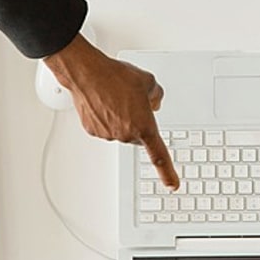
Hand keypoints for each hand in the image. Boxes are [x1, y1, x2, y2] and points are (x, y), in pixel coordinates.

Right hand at [45, 34, 178, 188]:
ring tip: (115, 96)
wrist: (87, 74)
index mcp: (144, 126)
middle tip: (131, 101)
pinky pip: (106, 128)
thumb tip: (153, 103)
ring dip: (122, 118)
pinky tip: (104, 101)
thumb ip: (156, 96)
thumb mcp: (148, 82)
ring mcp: (109, 134)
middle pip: (138, 136)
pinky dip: (107, 117)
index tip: (172, 185)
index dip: (167, 173)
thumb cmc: (116, 77)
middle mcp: (126, 134)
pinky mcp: (94, 131)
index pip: (159, 156)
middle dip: (138, 122)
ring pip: (121, 131)